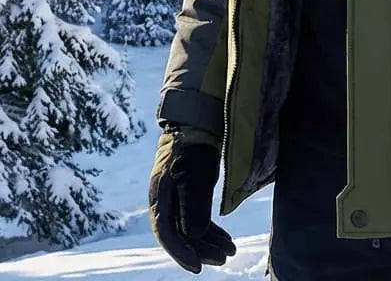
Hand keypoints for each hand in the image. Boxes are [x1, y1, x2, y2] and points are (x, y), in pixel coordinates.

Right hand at [148, 126, 236, 273]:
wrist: (197, 124)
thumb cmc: (193, 147)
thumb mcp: (194, 175)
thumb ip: (193, 205)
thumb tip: (193, 236)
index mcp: (160, 198)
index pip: (167, 233)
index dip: (181, 252)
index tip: (198, 267)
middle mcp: (165, 201)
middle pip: (181, 234)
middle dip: (202, 249)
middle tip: (224, 259)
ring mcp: (177, 198)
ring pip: (191, 228)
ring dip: (210, 241)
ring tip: (231, 251)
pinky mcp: (189, 194)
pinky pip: (198, 218)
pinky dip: (211, 230)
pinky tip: (226, 239)